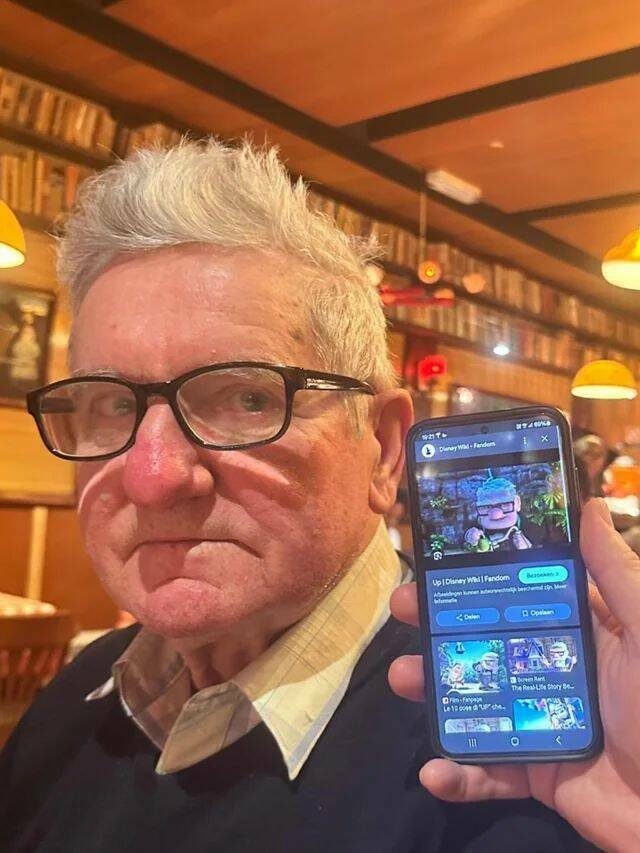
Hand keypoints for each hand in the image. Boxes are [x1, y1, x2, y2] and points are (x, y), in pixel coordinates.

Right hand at [389, 499, 639, 850]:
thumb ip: (616, 575)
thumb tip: (592, 507)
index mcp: (578, 631)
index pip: (516, 594)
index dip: (474, 576)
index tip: (435, 558)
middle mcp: (552, 669)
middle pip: (483, 640)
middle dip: (437, 624)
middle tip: (402, 609)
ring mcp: (539, 719)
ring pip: (474, 699)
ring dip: (433, 690)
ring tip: (404, 677)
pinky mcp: (537, 771)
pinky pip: (489, 772)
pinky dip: (459, 774)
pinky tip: (435, 769)